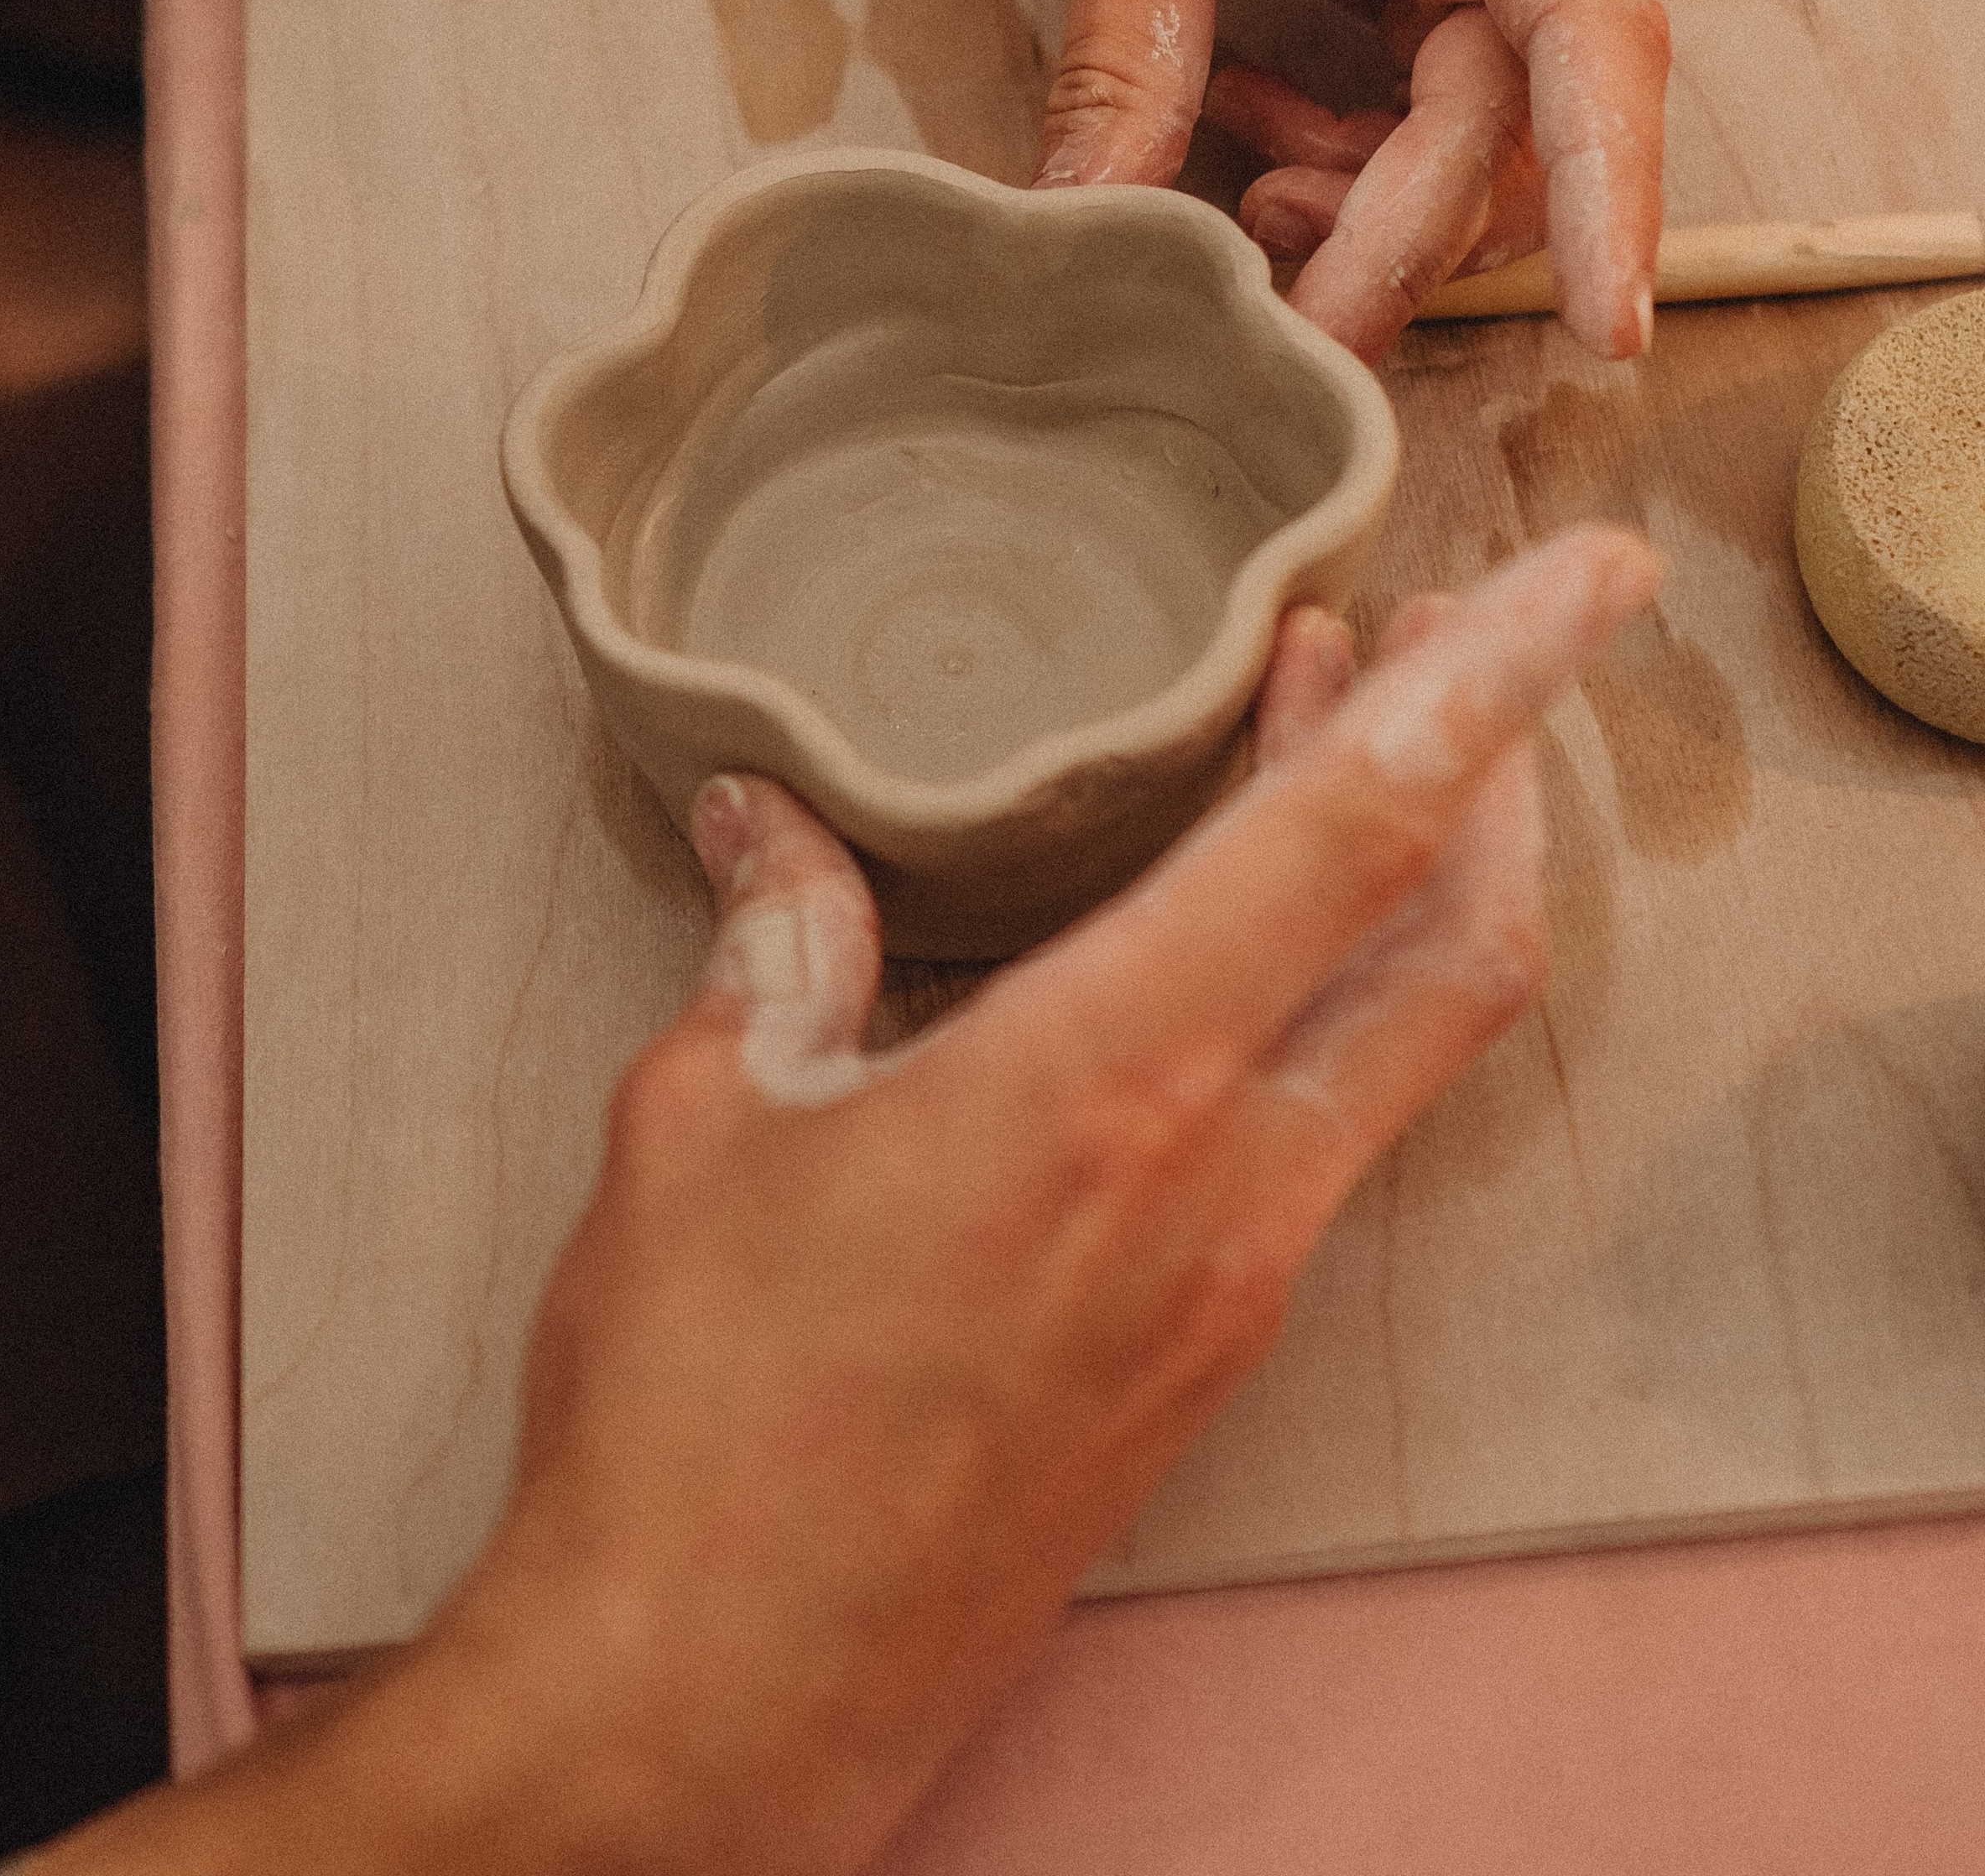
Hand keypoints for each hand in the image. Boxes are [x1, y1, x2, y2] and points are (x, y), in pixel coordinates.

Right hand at [406, 525, 1654, 1875]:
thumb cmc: (695, 1416)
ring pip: (1402, 1041)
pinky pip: (1322, 1135)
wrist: (716, 1698)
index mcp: (1107, 1083)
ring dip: (1408, 880)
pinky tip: (1223, 958)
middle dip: (1488, 764)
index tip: (1580, 578)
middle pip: (1452, 940)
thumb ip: (779, 945)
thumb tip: (772, 825)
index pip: (1354, 832)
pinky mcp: (1200, 1360)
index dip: (1486, 680)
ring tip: (1332, 748)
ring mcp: (1230, 1284)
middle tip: (1445, 632)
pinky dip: (1324, 1003)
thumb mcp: (708, 1123)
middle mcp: (1220, 1181)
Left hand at [1017, 0, 1668, 362]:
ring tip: (1243, 196)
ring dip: (1369, 198)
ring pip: (1481, 137)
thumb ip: (1131, 68)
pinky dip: (1345, 147)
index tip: (1609, 330)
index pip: (1591, 48)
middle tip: (1290, 330)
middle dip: (1404, 236)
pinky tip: (1245, 123)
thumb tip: (1090, 236)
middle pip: (1521, 126)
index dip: (1607, 198)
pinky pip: (1432, 105)